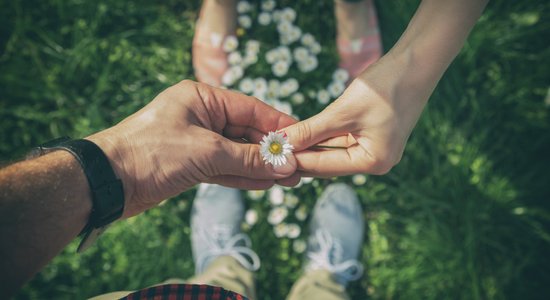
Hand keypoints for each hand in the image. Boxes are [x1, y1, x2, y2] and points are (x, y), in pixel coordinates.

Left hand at [88, 80, 297, 217]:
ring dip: (261, 166)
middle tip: (299, 166)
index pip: (250, 109)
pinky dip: (243, 176)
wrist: (109, 181)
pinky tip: (266, 183)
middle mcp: (200, 116)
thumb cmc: (152, 152)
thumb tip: (283, 164)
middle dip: (271, 150)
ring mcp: (196, 141)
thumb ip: (247, 158)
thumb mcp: (206, 152)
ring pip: (237, 152)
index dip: (278, 125)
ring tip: (290, 179)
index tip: (301, 138)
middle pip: (245, 132)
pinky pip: (224, 168)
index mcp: (202, 98)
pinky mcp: (191, 164)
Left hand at [283, 55, 427, 176]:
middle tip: (269, 151)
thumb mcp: (343, 111)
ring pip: (332, 152)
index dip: (295, 160)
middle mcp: (375, 161)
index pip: (325, 166)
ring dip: (309, 146)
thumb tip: (283, 145)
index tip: (269, 156)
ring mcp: (374, 149)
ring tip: (280, 142)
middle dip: (301, 155)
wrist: (415, 63)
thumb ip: (312, 130)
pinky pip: (340, 140)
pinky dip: (322, 137)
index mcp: (373, 162)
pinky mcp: (371, 136)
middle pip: (328, 163)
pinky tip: (301, 133)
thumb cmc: (385, 87)